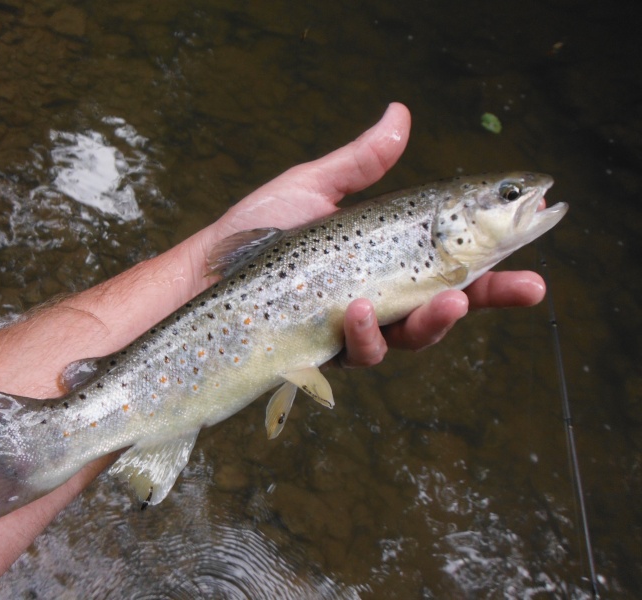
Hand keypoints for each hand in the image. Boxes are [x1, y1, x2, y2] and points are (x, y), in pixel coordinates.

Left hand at [206, 102, 546, 366]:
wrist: (205, 272)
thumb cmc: (258, 230)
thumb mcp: (314, 187)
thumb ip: (361, 163)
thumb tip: (400, 113)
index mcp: (382, 256)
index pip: (448, 259)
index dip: (492, 260)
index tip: (531, 246)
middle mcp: (376, 294)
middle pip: (446, 303)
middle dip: (490, 298)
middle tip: (530, 287)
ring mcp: (352, 326)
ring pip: (410, 337)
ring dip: (434, 321)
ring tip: (444, 301)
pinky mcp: (325, 352)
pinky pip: (359, 354)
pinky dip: (365, 335)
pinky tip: (355, 311)